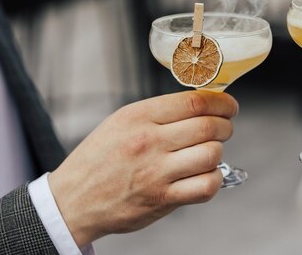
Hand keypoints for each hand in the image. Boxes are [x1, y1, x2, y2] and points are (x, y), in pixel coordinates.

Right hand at [48, 90, 237, 246]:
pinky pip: (206, 186)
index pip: (194, 101)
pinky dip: (214, 179)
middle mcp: (148, 141)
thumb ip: (160, 112)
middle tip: (224, 128)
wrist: (72, 200)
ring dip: (219, 152)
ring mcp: (156, 172)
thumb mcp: (122, 121)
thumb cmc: (100, 158)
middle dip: (226, 126)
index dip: (221, 102)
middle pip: (208, 126)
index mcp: (139, 116)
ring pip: (211, 154)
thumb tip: (203, 105)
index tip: (229, 106)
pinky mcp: (161, 199)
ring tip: (210, 152)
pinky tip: (206, 175)